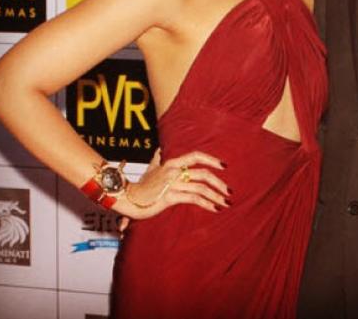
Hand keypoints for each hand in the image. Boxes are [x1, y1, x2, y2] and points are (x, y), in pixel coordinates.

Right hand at [115, 148, 229, 219]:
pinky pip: (194, 199)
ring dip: (216, 196)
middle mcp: (174, 171)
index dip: (211, 159)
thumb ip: (157, 158)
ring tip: (225, 203)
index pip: (196, 156)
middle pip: (203, 173)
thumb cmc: (140, 185)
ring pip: (201, 188)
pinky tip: (214, 208)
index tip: (224, 166)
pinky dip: (207, 204)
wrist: (128, 198)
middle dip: (219, 183)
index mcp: (172, 163)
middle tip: (229, 191)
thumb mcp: (150, 169)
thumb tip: (158, 149)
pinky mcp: (170, 197)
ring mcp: (172, 184)